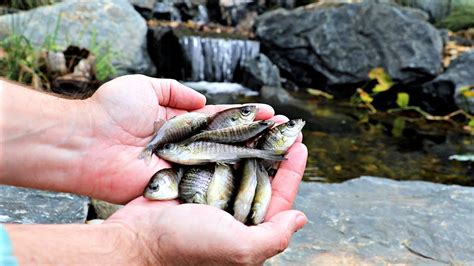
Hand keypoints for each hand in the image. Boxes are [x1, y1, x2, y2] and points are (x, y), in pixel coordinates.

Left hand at [77, 75, 274, 202]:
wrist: (86, 144)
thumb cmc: (111, 112)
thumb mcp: (143, 87)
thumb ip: (174, 90)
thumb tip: (201, 100)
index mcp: (179, 122)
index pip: (221, 118)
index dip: (246, 116)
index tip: (270, 113)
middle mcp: (186, 145)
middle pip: (228, 140)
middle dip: (258, 136)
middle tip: (286, 133)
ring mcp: (184, 165)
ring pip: (224, 160)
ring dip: (253, 156)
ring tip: (282, 151)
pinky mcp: (178, 184)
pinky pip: (209, 179)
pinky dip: (232, 176)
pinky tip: (258, 172)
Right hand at [106, 137, 307, 264]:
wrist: (139, 239)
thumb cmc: (187, 246)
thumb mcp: (238, 247)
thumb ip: (273, 236)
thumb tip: (300, 218)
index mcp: (248, 228)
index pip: (279, 196)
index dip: (292, 170)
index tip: (300, 144)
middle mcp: (233, 211)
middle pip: (260, 175)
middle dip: (273, 149)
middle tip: (283, 125)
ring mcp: (213, 195)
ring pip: (238, 163)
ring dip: (251, 142)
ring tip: (262, 120)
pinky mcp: (193, 182)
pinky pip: (214, 159)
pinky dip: (224, 143)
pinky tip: (232, 127)